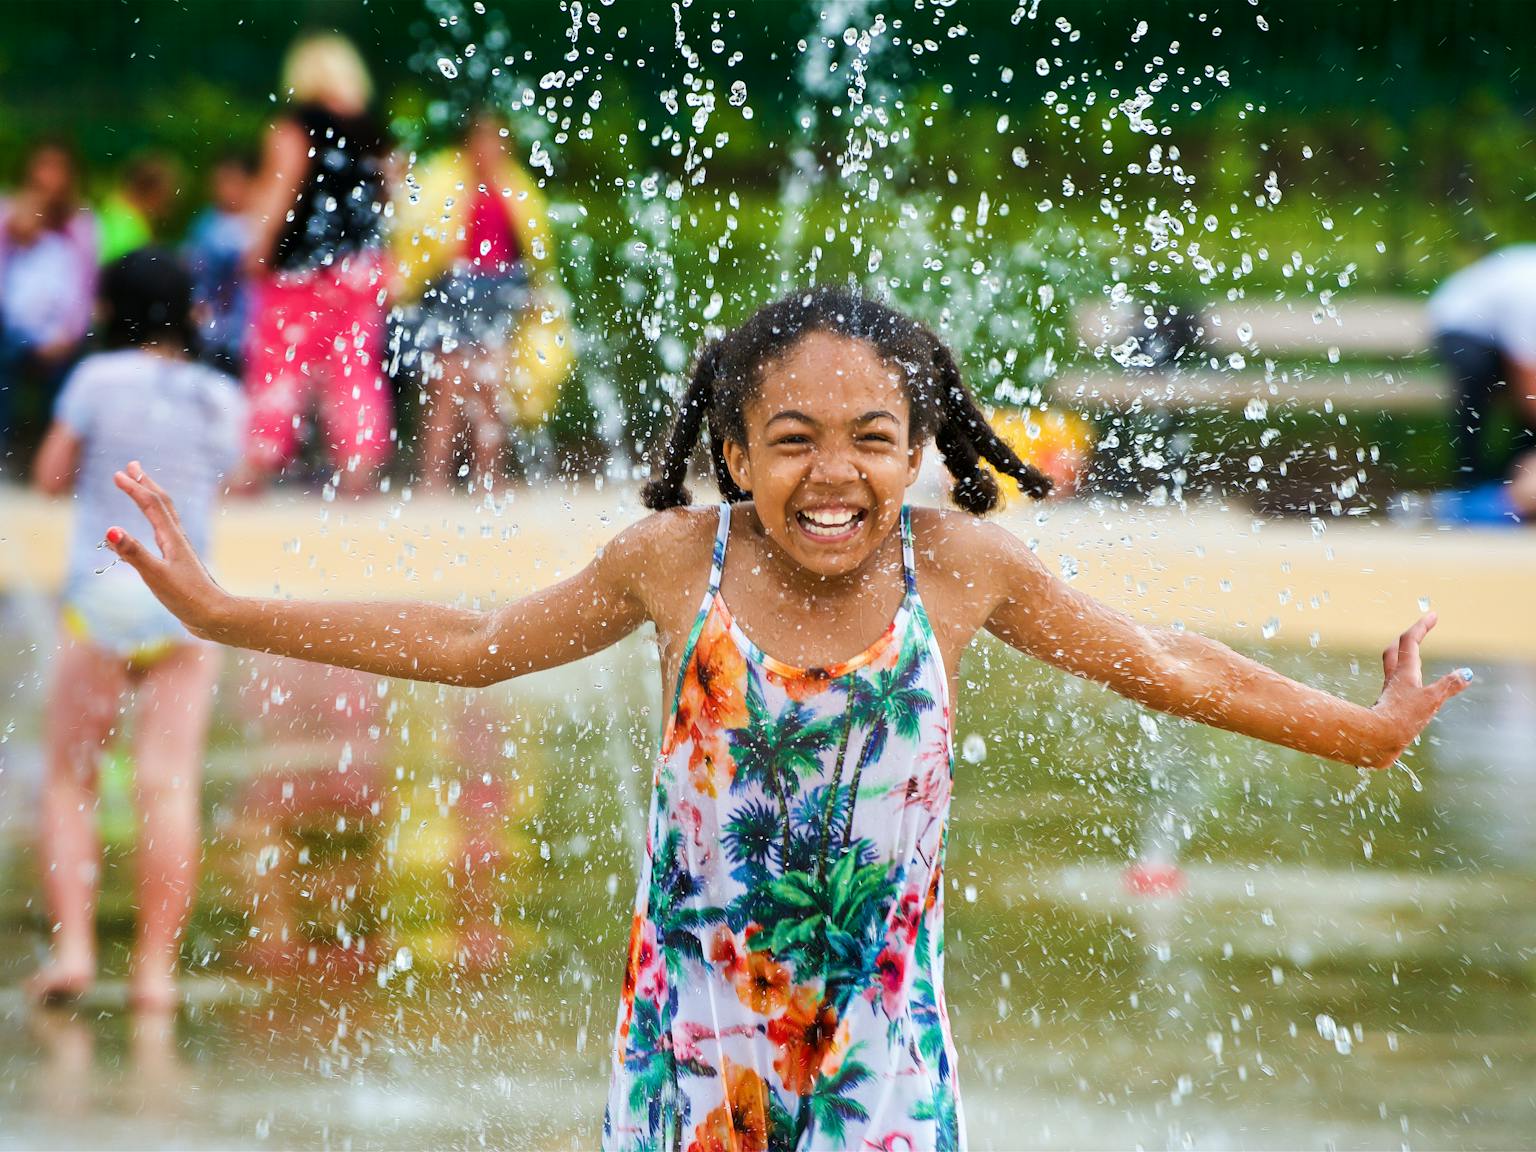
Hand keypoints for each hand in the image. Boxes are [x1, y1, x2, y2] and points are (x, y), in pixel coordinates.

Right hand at [105, 462, 228, 638]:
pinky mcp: (179, 564)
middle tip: (132, 465)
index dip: (134, 488)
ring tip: (141, 489)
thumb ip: (132, 553)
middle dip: (146, 483)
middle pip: (162, 504)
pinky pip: (164, 534)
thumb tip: (110, 530)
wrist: (214, 617)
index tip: (117, 474)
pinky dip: (153, 523)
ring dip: (151, 499)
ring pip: (165, 517)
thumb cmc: (187, 598)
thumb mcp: (155, 575)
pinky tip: (148, 534)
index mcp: (172, 539)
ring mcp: (179, 551)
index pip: (151, 504)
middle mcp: (178, 540)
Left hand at [1370, 613, 1471, 768]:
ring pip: (1393, 668)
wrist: (1375, 741)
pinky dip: (1405, 681)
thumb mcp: (1431, 701)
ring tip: (1414, 657)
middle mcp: (1393, 679)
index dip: (1422, 626)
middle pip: (1395, 650)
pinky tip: (1409, 691)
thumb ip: (1448, 686)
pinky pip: (1395, 687)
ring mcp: (1389, 693)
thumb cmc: (1402, 719)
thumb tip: (1465, 674)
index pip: (1410, 640)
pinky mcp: (1387, 707)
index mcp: (1404, 671)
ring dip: (1403, 658)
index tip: (1433, 614)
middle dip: (1407, 639)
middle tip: (1419, 632)